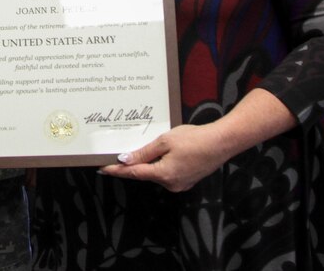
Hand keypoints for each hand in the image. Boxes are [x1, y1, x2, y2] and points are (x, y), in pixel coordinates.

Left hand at [98, 124, 229, 191]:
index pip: (133, 173)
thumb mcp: (165, 142)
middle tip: (113, 156)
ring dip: (145, 164)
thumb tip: (125, 160)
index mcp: (164, 175)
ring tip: (134, 152)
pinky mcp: (186, 180)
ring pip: (155, 174)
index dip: (116, 170)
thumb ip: (144, 152)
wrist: (221, 142)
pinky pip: (165, 173)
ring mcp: (180, 184)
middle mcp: (171, 184)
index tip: (101, 168)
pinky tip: (155, 155)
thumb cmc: (194, 139)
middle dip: (130, 166)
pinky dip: (157, 165)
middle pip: (144, 174)